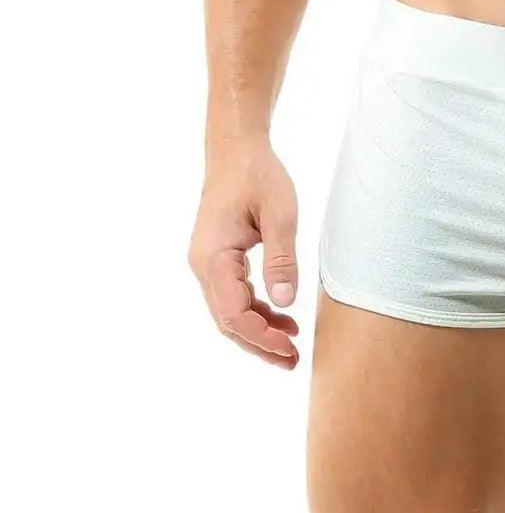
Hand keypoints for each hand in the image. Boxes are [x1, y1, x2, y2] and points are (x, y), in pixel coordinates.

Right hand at [188, 141, 300, 368]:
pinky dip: (257, 311)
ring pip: (230, 312)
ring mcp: (208, 264)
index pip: (233, 314)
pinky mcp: (219, 260)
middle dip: (260, 345)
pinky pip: (234, 296)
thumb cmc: (259, 176)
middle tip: (293, 362)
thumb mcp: (280, 214)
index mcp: (213, 257)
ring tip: (293, 345)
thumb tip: (286, 302)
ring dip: (259, 331)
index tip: (291, 348)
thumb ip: (282, 259)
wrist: (236, 151)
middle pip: (228, 321)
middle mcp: (204, 266)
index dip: (261, 336)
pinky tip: (283, 317)